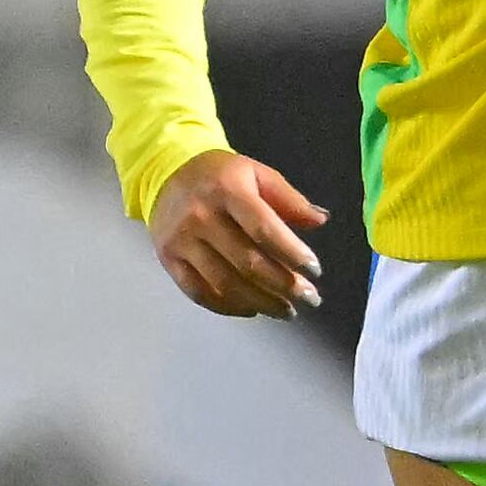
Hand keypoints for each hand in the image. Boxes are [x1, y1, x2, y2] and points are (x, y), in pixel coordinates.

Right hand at [150, 148, 328, 319]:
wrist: (165, 174)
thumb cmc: (220, 176)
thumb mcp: (257, 174)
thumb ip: (289, 199)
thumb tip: (320, 221)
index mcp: (228, 190)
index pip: (264, 229)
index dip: (292, 253)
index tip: (314, 271)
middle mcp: (201, 217)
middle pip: (247, 262)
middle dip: (283, 286)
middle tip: (309, 299)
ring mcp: (182, 241)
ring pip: (225, 283)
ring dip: (261, 302)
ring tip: (286, 311)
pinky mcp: (169, 260)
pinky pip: (199, 293)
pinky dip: (229, 307)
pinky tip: (252, 309)